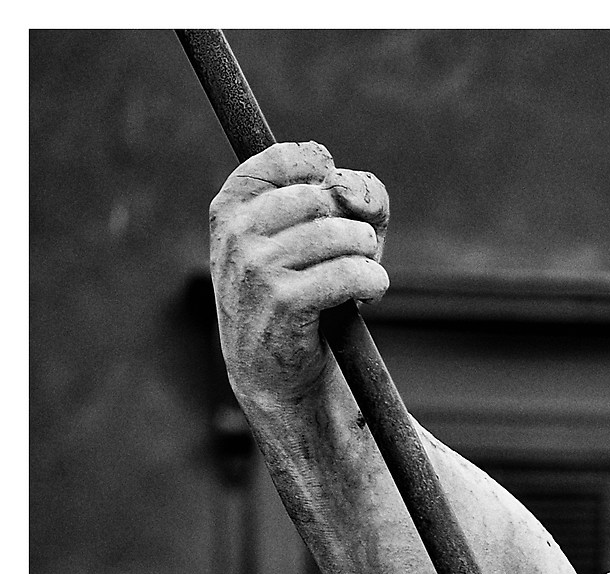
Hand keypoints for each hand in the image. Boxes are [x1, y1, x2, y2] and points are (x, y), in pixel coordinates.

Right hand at [207, 141, 389, 407]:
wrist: (278, 372)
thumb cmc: (306, 293)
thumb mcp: (322, 235)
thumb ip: (353, 194)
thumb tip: (350, 187)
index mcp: (231, 207)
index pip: (281, 159)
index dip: (322, 172)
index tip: (336, 201)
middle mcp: (236, 233)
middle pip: (323, 198)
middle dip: (354, 226)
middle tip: (351, 255)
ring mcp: (255, 268)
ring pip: (341, 235)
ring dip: (367, 257)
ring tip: (360, 277)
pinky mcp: (283, 302)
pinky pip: (349, 272)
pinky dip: (373, 282)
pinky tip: (367, 296)